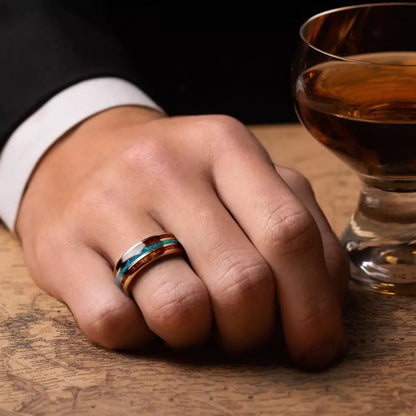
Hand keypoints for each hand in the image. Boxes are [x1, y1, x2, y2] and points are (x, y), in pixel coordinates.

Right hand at [16, 106, 348, 368]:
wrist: (82, 153)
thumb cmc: (174, 175)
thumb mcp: (237, 173)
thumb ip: (293, 218)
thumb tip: (326, 295)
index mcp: (223, 146)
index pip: (290, 233)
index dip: (314, 305)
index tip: (316, 347)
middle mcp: (165, 167)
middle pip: (243, 281)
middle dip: (253, 329)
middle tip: (242, 329)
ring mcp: (107, 204)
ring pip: (180, 310)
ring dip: (196, 334)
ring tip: (189, 314)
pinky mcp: (60, 245)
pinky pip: (115, 324)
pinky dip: (139, 335)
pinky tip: (139, 309)